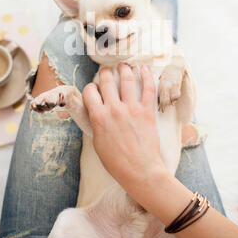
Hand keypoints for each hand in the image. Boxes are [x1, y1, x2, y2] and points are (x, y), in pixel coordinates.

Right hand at [82, 63, 165, 203]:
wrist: (140, 172)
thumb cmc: (117, 163)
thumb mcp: (98, 143)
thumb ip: (96, 124)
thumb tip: (96, 112)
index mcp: (98, 117)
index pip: (89, 91)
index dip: (90, 88)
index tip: (94, 90)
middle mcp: (114, 109)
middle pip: (106, 80)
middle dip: (104, 73)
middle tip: (106, 72)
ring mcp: (132, 109)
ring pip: (126, 79)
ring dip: (123, 69)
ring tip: (123, 66)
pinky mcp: (147, 111)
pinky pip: (148, 88)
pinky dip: (146, 75)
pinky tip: (144, 69)